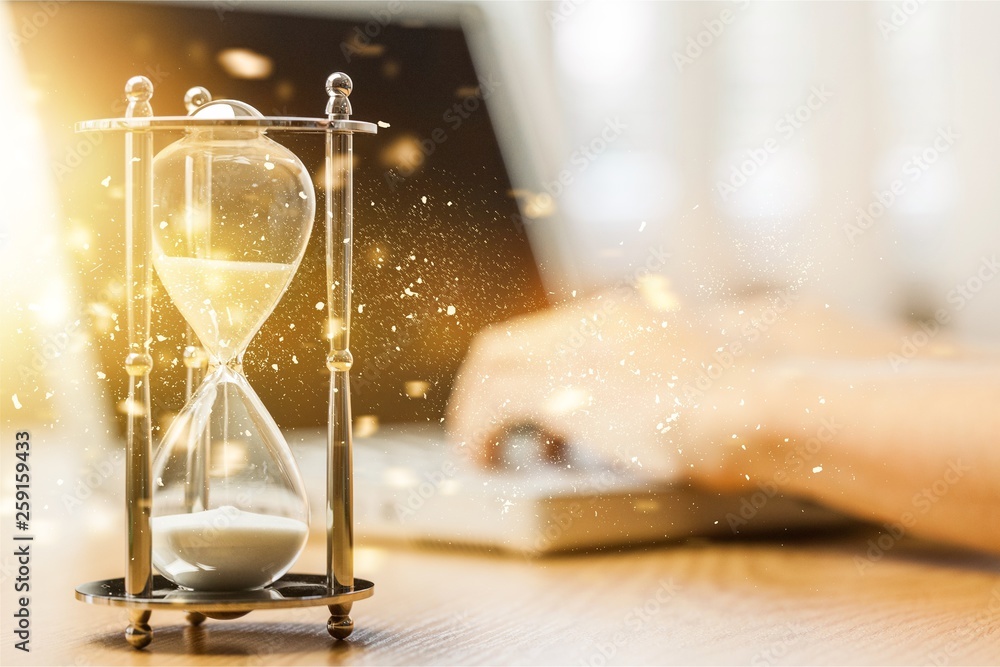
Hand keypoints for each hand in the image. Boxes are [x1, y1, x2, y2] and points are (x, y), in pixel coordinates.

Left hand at [446, 283, 774, 477]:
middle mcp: (590, 321)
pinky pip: (490, 405)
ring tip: (484, 452)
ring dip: (475, 410)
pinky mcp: (562, 388)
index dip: (522, 371)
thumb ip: (665, 380)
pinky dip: (476, 432)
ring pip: (489, 366)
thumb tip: (654, 407)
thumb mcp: (701, 379)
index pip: (543, 332)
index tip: (528, 413)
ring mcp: (574, 350)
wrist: (764, 402)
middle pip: (505, 343)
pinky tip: (485, 460)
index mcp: (622, 316)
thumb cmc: (751, 401)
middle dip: (487, 388)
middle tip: (492, 432)